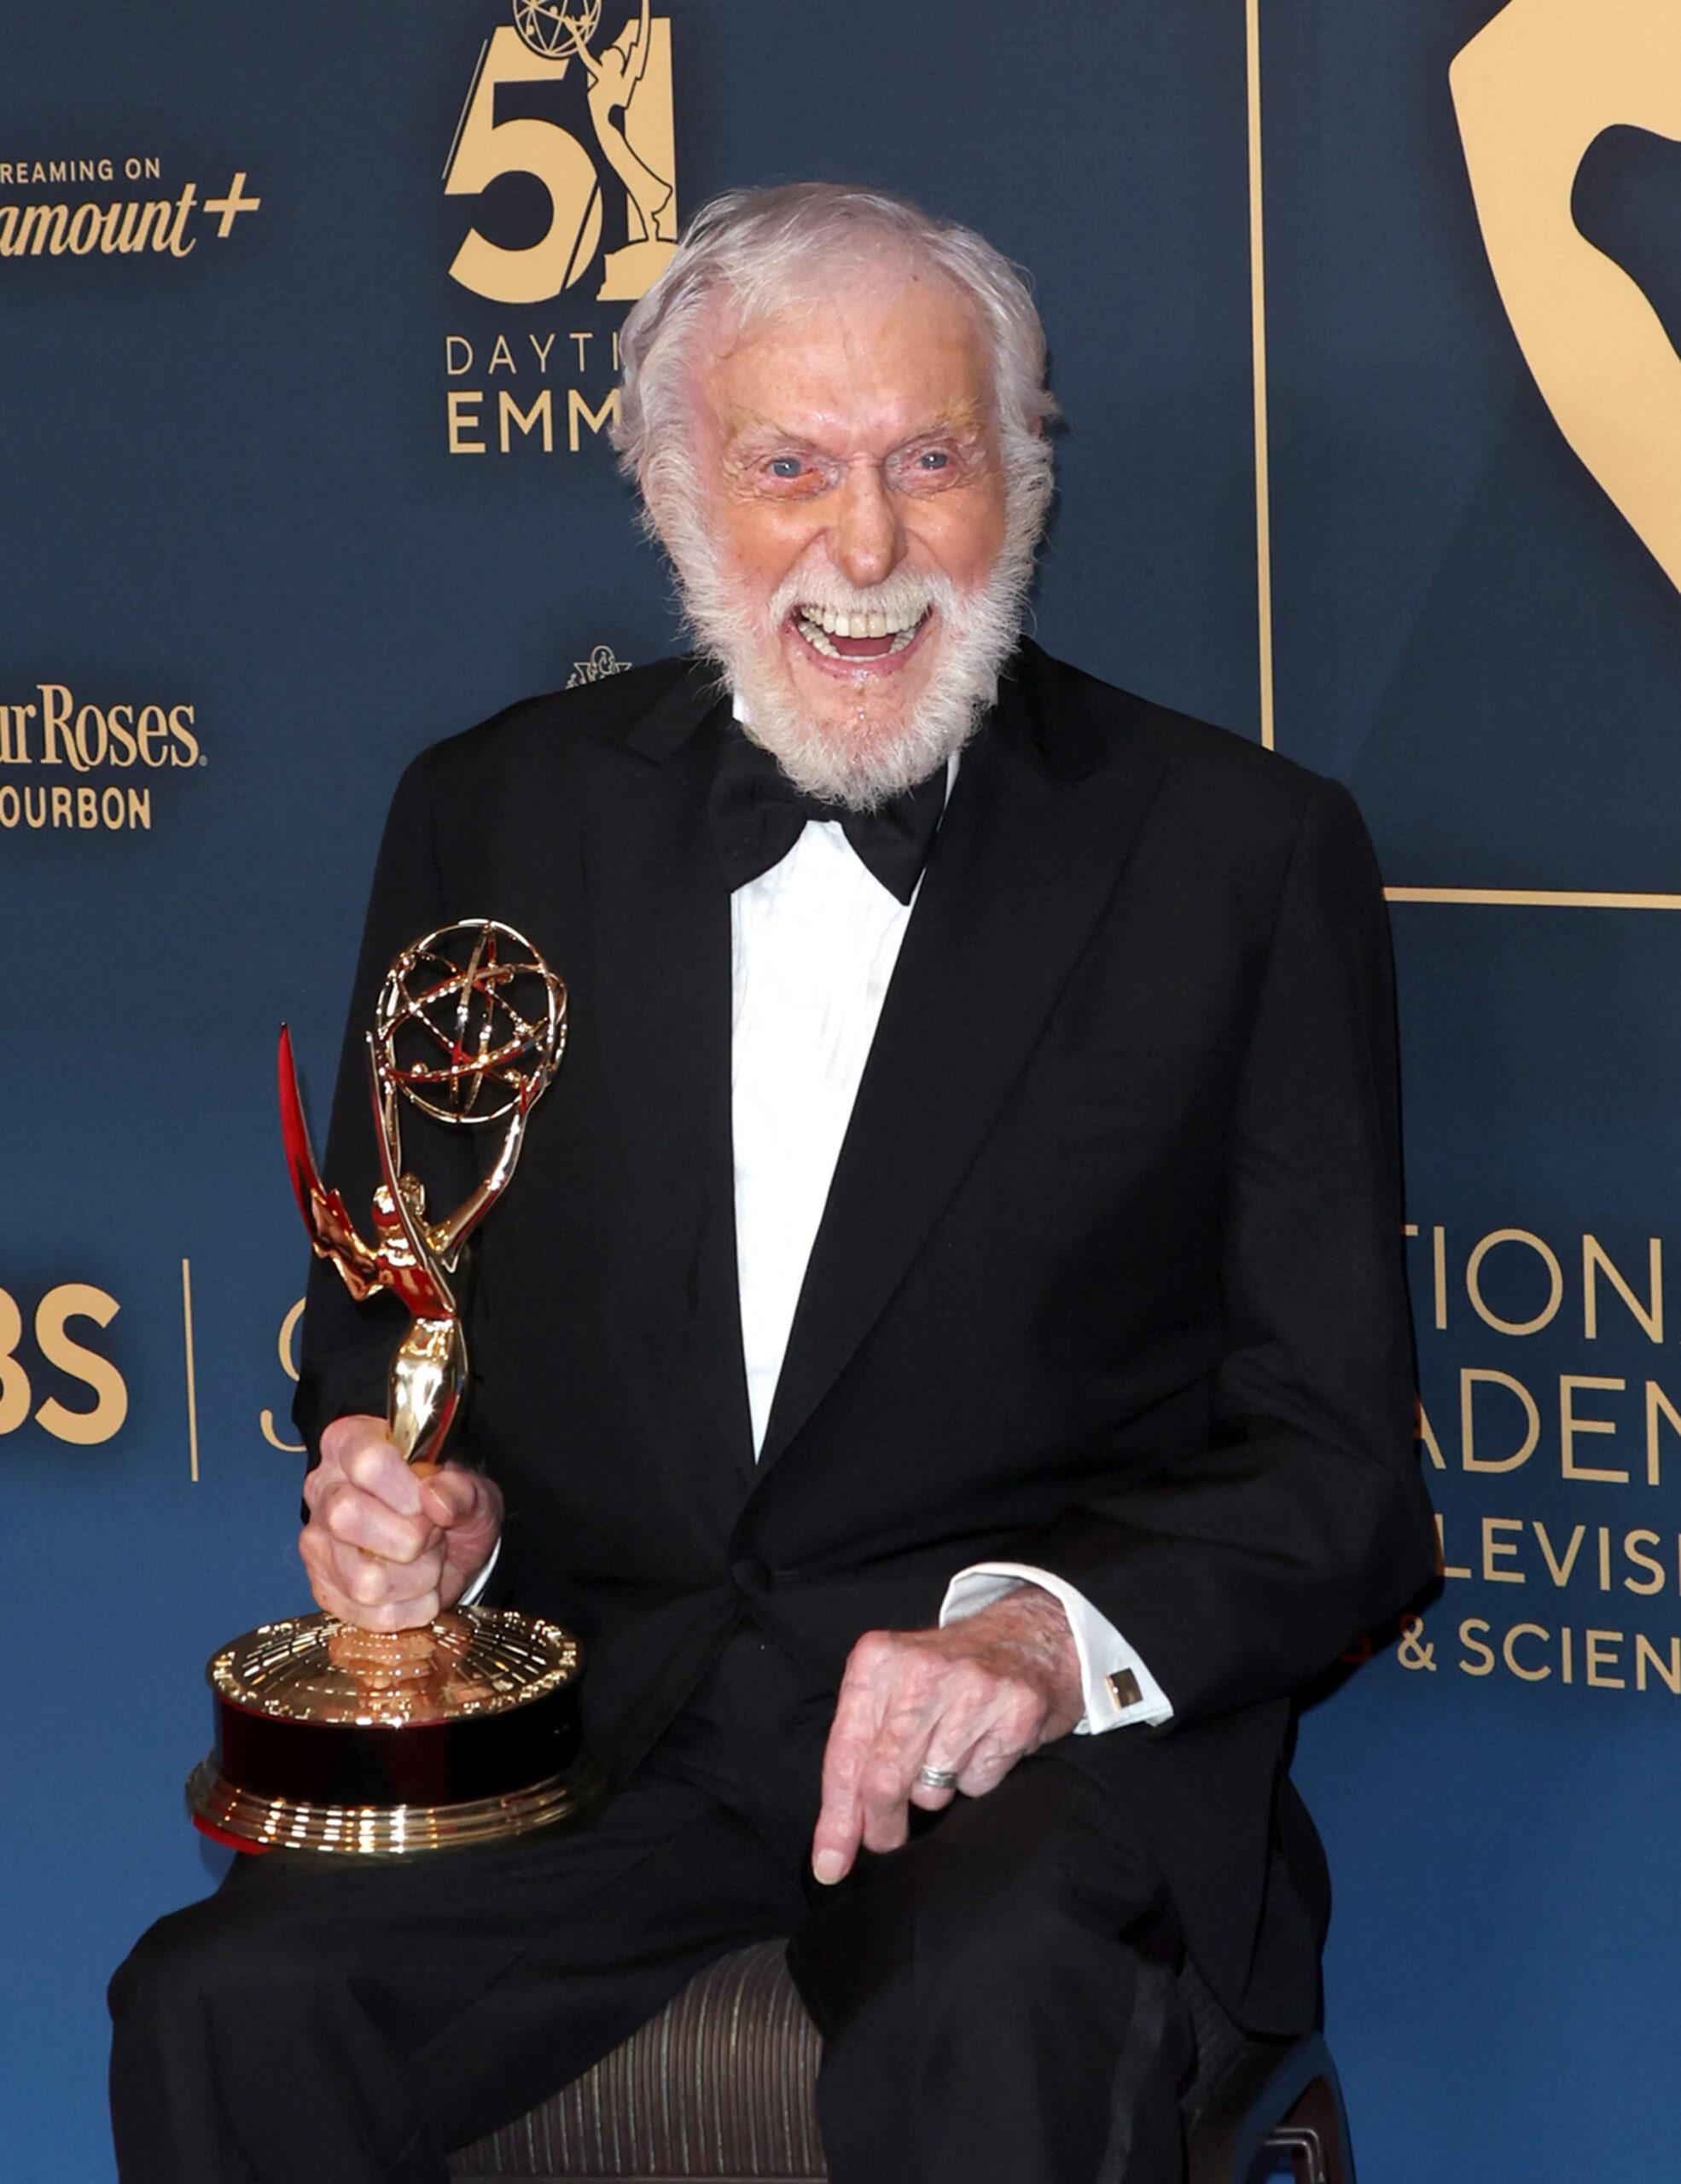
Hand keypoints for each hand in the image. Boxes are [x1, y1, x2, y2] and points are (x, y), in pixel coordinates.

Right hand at [299, 1413, 503, 1630]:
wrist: (452, 1545)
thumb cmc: (453, 1503)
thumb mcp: (473, 1489)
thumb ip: (461, 1490)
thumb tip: (436, 1500)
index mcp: (350, 1443)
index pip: (368, 1463)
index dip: (408, 1491)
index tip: (432, 1502)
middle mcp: (322, 1489)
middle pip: (347, 1517)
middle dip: (410, 1537)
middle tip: (433, 1533)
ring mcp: (316, 1543)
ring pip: (363, 1579)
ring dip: (417, 1577)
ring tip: (428, 1559)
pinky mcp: (324, 1589)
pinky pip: (371, 1615)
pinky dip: (411, 1608)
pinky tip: (417, 1586)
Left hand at [811, 1585, 1083, 1884]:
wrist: (1027, 1637)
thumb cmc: (944, 1675)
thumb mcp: (889, 1688)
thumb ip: (859, 1750)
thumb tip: (838, 1836)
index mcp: (876, 1660)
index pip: (846, 1754)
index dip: (837, 1817)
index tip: (830, 1864)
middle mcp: (921, 1669)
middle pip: (884, 1779)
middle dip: (880, 1826)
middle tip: (886, 1839)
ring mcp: (973, 1688)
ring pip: (932, 1790)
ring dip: (934, 1791)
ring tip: (947, 1752)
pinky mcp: (1015, 1710)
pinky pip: (978, 1784)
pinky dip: (974, 1779)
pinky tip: (981, 1744)